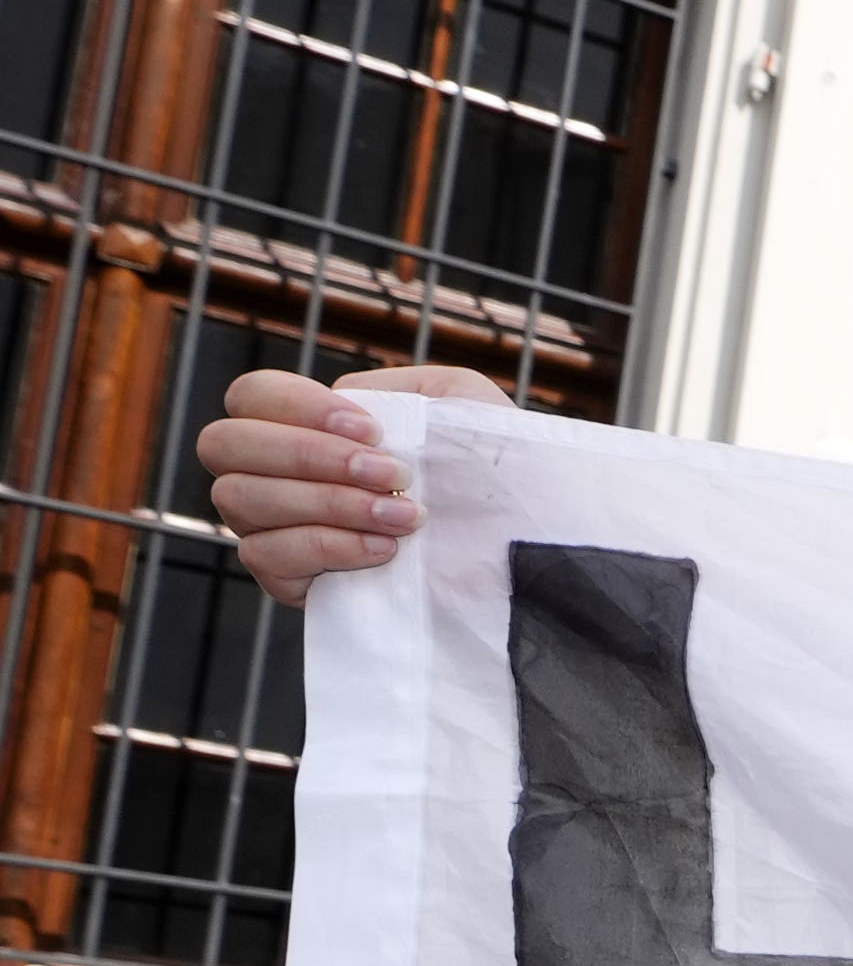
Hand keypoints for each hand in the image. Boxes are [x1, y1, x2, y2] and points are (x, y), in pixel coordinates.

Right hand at [198, 359, 508, 605]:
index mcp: (301, 422)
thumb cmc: (480, 465)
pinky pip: (266, 556)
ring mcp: (267, 524)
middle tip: (391, 475)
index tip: (371, 430)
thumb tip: (345, 400)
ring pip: (242, 500)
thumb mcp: (455, 404)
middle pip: (224, 444)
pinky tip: (384, 549)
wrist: (514, 541)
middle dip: (310, 456)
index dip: (297, 406)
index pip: (252, 394)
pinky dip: (327, 547)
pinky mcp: (285, 577)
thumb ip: (399, 389)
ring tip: (404, 517)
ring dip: (330, 504)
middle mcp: (267, 470)